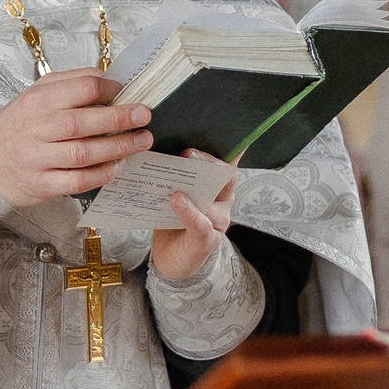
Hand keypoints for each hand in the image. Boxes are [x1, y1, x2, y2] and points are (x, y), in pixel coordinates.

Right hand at [0, 70, 150, 206]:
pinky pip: (77, 181)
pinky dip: (102, 174)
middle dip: (120, 118)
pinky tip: (118, 166)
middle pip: (83, 122)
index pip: (81, 88)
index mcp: (39, 100)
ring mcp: (37, 158)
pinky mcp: (41, 183)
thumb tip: (110, 79)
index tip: (128, 92)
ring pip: (83, 153)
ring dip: (118, 147)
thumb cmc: (22, 124)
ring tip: (141, 142)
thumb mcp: (38, 94)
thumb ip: (72, 83)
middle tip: (144, 116)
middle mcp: (37, 128)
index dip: (110, 90)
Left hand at [149, 153, 236, 281]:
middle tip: (188, 153)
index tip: (208, 131)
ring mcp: (218, 220)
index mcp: (218, 184)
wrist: (172, 257)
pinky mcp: (207, 239)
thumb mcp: (175, 190)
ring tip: (178, 183)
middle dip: (207, 162)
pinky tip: (177, 201)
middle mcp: (224, 199)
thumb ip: (175, 173)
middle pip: (225, 176)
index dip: (228, 146)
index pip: (227, 160)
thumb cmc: (173, 218)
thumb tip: (160, 144)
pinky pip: (201, 223)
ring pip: (214, 201)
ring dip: (197, 189)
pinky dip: (189, 212)